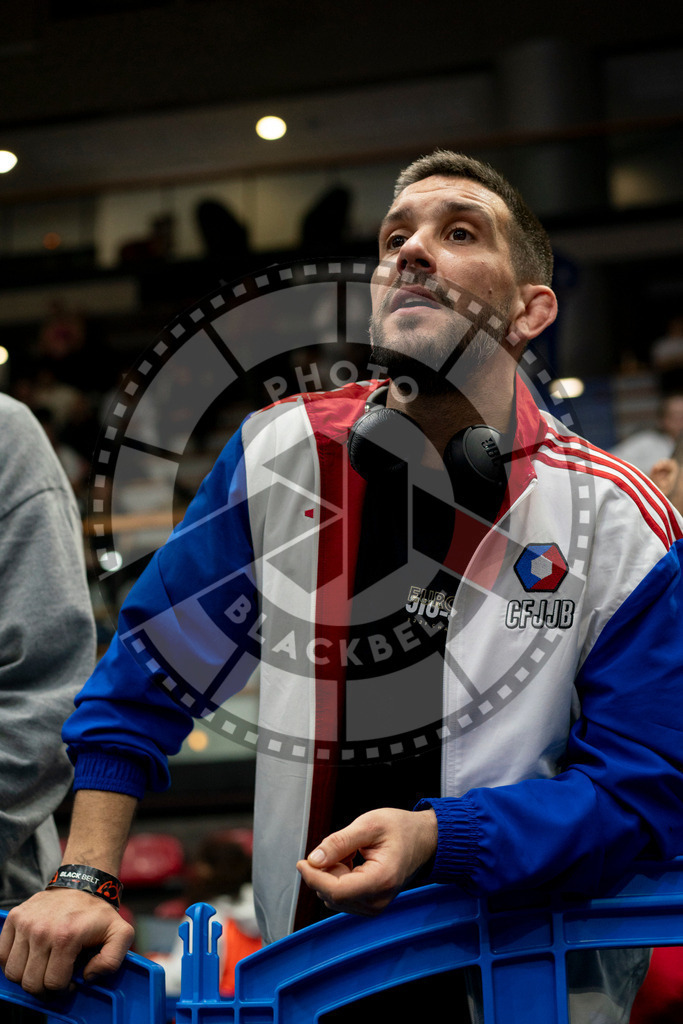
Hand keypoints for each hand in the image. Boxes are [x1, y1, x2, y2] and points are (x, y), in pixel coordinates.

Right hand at [0, 888, 133, 995]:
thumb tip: (87, 977)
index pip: (52, 984)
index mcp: (67, 936)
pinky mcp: (15, 918)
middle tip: (54, 979)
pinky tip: (29, 958)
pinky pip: (1, 956)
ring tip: (42, 969)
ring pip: (13, 973)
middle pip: (30, 982)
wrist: (82, 884)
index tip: (70, 983)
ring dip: (26, 977)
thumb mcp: (121, 933)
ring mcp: (25, 923)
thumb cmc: (98, 913)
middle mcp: (42, 930)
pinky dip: (11, 963)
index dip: (62, 990)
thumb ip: (112, 961)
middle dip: (43, 989)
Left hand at [296, 807, 436, 915]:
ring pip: (335, 898)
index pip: (337, 891)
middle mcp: (379, 901)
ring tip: (350, 852)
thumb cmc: (400, 829)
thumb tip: (313, 860)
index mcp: (381, 880)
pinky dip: (338, 879)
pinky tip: (351, 861)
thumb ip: (339, 842)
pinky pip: (342, 898)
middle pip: (333, 896)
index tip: (302, 862)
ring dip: (332, 875)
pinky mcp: (371, 906)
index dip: (314, 877)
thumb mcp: (369, 824)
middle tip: (339, 846)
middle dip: (324, 872)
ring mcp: (376, 907)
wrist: (424, 840)